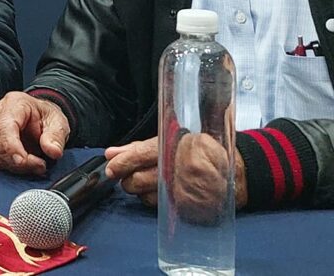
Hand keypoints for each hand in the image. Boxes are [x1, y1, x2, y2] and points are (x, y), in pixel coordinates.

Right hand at [0, 91, 69, 174]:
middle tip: (40, 165)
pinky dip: (11, 167)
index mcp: (14, 103)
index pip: (5, 126)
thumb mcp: (58, 122)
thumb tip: (53, 151)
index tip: (24, 160)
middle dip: (19, 161)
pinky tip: (25, 165)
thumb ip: (56, 136)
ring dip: (16, 166)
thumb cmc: (45, 116)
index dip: (12, 146)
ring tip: (36, 165)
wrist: (39, 117)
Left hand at [108, 135, 248, 217]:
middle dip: (128, 180)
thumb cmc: (199, 151)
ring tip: (152, 181)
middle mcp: (178, 167)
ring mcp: (185, 188)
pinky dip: (157, 200)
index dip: (122, 163)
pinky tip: (162, 192)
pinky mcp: (189, 205)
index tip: (111, 168)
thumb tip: (111, 153)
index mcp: (173, 145)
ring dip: (142, 191)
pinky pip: (161, 206)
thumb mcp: (169, 141)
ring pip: (146, 196)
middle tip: (130, 176)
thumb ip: (137, 149)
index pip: (140, 155)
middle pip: (137, 180)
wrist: (236, 170)